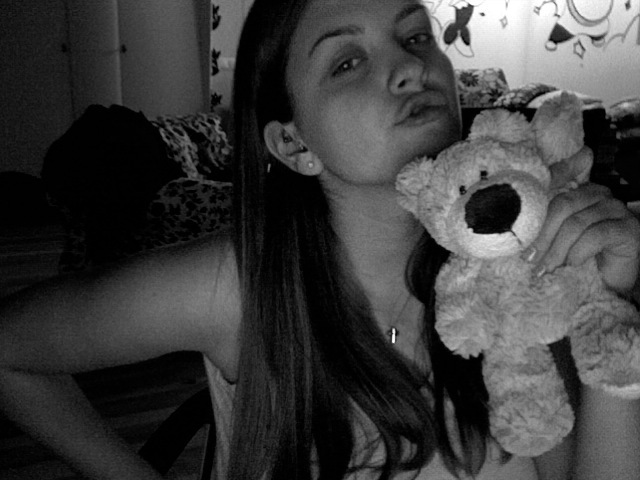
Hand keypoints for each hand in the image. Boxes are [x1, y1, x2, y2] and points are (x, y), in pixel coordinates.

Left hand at [525, 178, 639, 293]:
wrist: (612, 280)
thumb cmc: (580, 257)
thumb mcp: (556, 239)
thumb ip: (542, 225)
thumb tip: (515, 230)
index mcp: (578, 190)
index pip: (558, 177)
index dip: (542, 184)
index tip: (520, 201)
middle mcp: (598, 194)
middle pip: (562, 205)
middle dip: (542, 235)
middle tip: (529, 258)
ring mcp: (615, 209)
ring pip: (576, 223)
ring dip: (557, 249)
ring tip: (546, 267)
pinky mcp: (627, 228)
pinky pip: (596, 235)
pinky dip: (579, 252)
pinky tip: (572, 264)